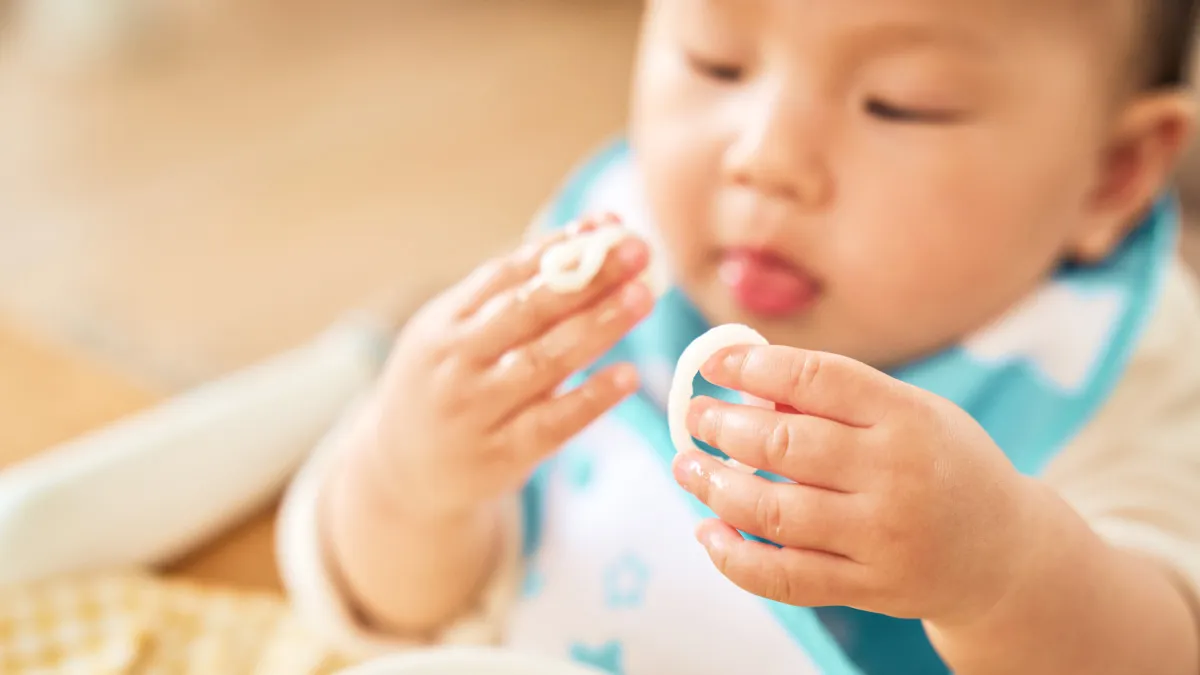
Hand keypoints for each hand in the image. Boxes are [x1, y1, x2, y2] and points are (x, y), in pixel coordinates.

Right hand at [359, 216, 653, 519]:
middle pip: (528, 311)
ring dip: (597, 326)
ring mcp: (475, 410)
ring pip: (543, 361)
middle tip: (636, 249)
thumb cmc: (445, 388)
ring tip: (642, 296)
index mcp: (443, 322)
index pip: (505, 275)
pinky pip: (552, 423)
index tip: (607, 224)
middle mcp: (454, 362)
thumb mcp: (457, 336)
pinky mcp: (499, 456)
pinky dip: (591, 398)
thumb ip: (515, 294)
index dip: (558, 247)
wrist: (397, 476)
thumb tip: (591, 236)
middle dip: (586, 277)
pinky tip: (627, 375)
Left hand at [672, 344, 1042, 625]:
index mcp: (908, 416)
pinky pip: (786, 576)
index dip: (755, 365)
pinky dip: (735, 558)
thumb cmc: (941, 464)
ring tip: (687, 467)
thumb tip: (745, 382)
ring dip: (715, 488)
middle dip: (723, 426)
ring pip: (774, 512)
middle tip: (694, 417)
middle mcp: (897, 474)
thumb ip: (838, 399)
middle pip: (786, 444)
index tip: (715, 364)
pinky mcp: (870, 587)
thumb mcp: (911, 413)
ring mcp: (883, 536)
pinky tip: (708, 532)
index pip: (818, 377)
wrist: (1005, 554)